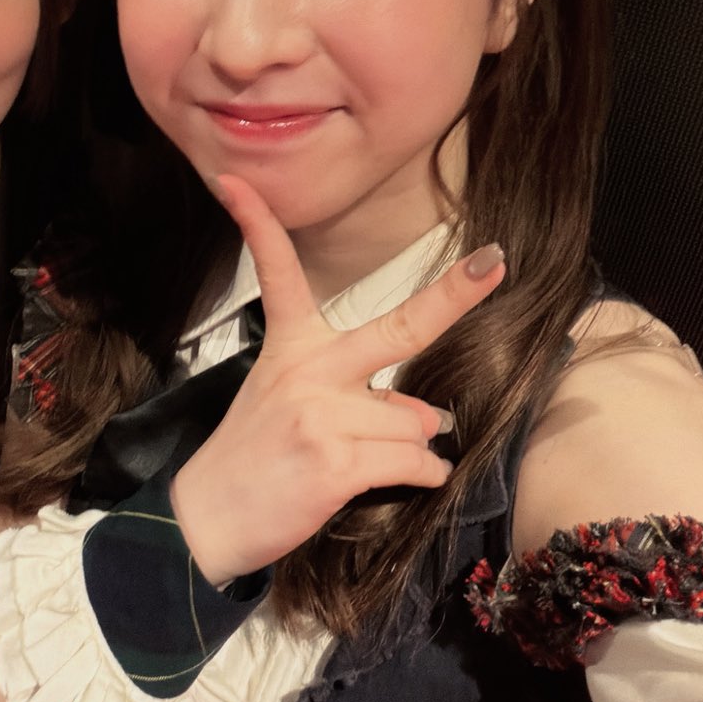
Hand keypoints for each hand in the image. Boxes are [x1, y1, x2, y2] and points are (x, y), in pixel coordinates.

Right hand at [170, 174, 506, 584]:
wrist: (206, 520)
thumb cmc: (255, 461)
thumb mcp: (294, 408)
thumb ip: (360, 398)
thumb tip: (429, 415)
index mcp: (290, 346)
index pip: (277, 273)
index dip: (258, 224)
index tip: (234, 182)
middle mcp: (308, 369)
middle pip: (399, 327)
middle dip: (454, 294)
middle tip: (496, 262)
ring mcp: (322, 413)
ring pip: (415, 421)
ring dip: (410, 449)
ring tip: (365, 464)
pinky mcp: (335, 461)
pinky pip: (414, 461)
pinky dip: (423, 477)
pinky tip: (408, 483)